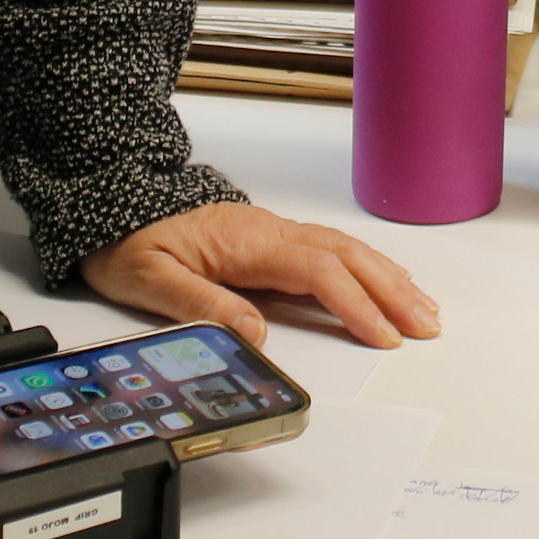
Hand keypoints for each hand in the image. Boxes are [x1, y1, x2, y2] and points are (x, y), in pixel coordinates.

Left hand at [83, 200, 440, 349]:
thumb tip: (254, 334)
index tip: (384, 334)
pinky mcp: (272, 240)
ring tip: (424, 307)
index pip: (317, 270)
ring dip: (388, 277)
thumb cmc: (129, 241)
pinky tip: (386, 281)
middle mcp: (269, 231)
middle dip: (392, 290)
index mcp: (247, 241)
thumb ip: (202, 304)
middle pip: (346, 256)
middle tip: (426, 325)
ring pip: (346, 249)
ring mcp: (274, 232)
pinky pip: (333, 249)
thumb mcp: (149, 279)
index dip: (355, 303)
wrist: (112, 204)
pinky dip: (368, 267)